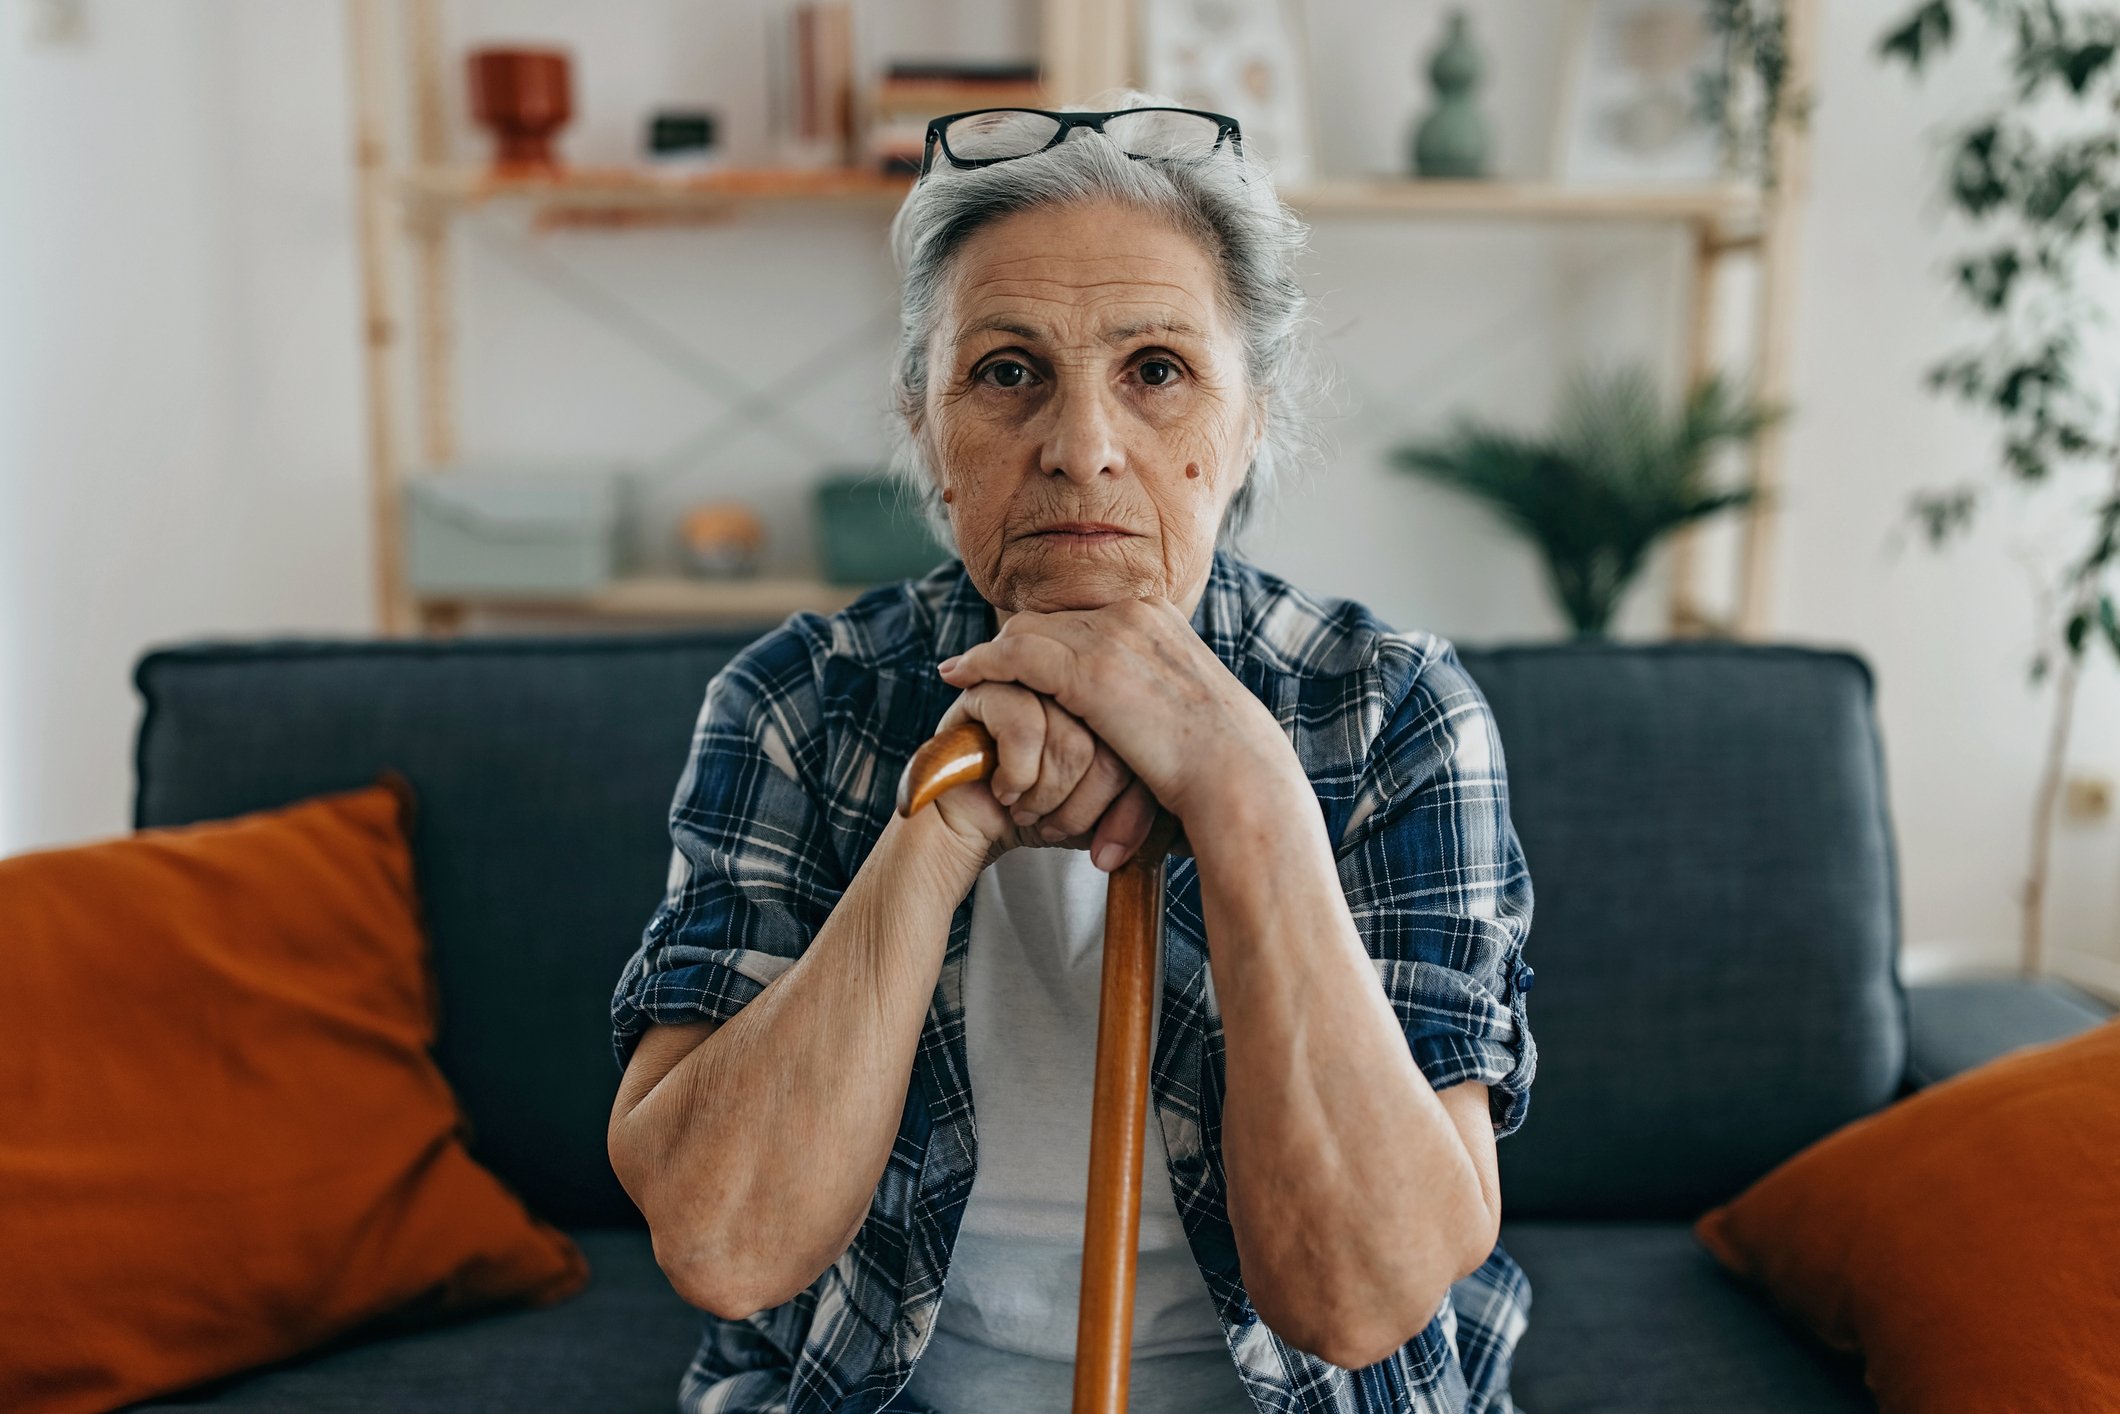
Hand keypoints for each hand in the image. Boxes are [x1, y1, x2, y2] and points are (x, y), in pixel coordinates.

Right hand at [924, 680, 1174, 874]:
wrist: (972, 832)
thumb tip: (1185, 826)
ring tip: (1033, 812)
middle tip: (1063, 831)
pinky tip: (1007, 794)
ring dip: (1052, 795)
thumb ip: (1148, 793)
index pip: (1146, 741)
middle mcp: (1076, 682)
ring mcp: (1029, 680)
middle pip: (1115, 739)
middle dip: (1090, 805)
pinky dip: (1021, 775)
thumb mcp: (1111, 808)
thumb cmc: (1047, 815)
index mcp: (1114, 701)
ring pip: (1074, 738)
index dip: (1130, 806)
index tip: (1109, 851)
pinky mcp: (985, 690)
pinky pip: (1025, 726)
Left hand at [934, 596, 1296, 822]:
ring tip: (961, 674)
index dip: (1046, 638)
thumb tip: (1132, 707)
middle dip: (1013, 643)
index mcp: (1156, 617)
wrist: (1235, 776)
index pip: (1081, 616)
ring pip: (1027, 631)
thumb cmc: (1216, 762)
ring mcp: (1110, 636)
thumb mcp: (1184, 709)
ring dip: (991, 655)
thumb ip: (1150, 692)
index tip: (1020, 658)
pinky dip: (982, 664)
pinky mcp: (1088, 670)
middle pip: (1050, 617)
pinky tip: (959, 679)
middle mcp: (1132, 613)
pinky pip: (1014, 655)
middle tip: (979, 667)